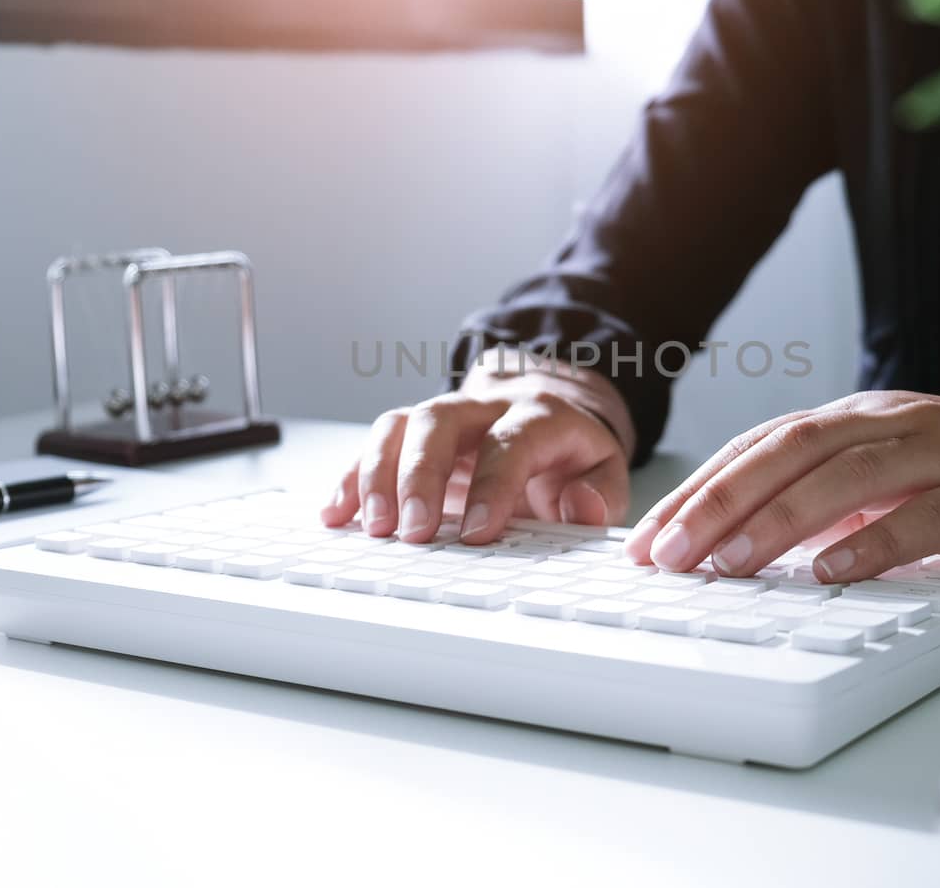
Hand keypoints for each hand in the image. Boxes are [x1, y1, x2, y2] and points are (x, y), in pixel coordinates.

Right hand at [322, 374, 629, 543]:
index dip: (494, 483)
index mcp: (538, 416)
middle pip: (440, 422)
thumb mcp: (603, 471)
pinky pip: (374, 444)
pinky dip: (351, 478)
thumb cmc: (569, 453)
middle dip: (420, 476)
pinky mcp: (412, 434)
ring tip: (371, 527)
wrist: (546, 409)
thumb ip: (600, 493)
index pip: (512, 441)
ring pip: (399, 425)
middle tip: (412, 531)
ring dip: (377, 475)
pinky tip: (336, 513)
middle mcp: (483, 408)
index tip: (479, 531)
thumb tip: (580, 506)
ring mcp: (443, 417)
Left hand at [623, 391, 939, 581]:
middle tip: (668, 555)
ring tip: (727, 566)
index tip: (651, 534)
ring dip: (777, 523)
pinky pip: (924, 516)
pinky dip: (873, 542)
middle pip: (786, 453)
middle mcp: (890, 422)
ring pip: (843, 479)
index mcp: (859, 419)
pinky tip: (832, 573)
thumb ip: (830, 499)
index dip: (700, 488)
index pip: (760, 446)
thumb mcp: (893, 481)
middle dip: (718, 503)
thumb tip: (751, 541)